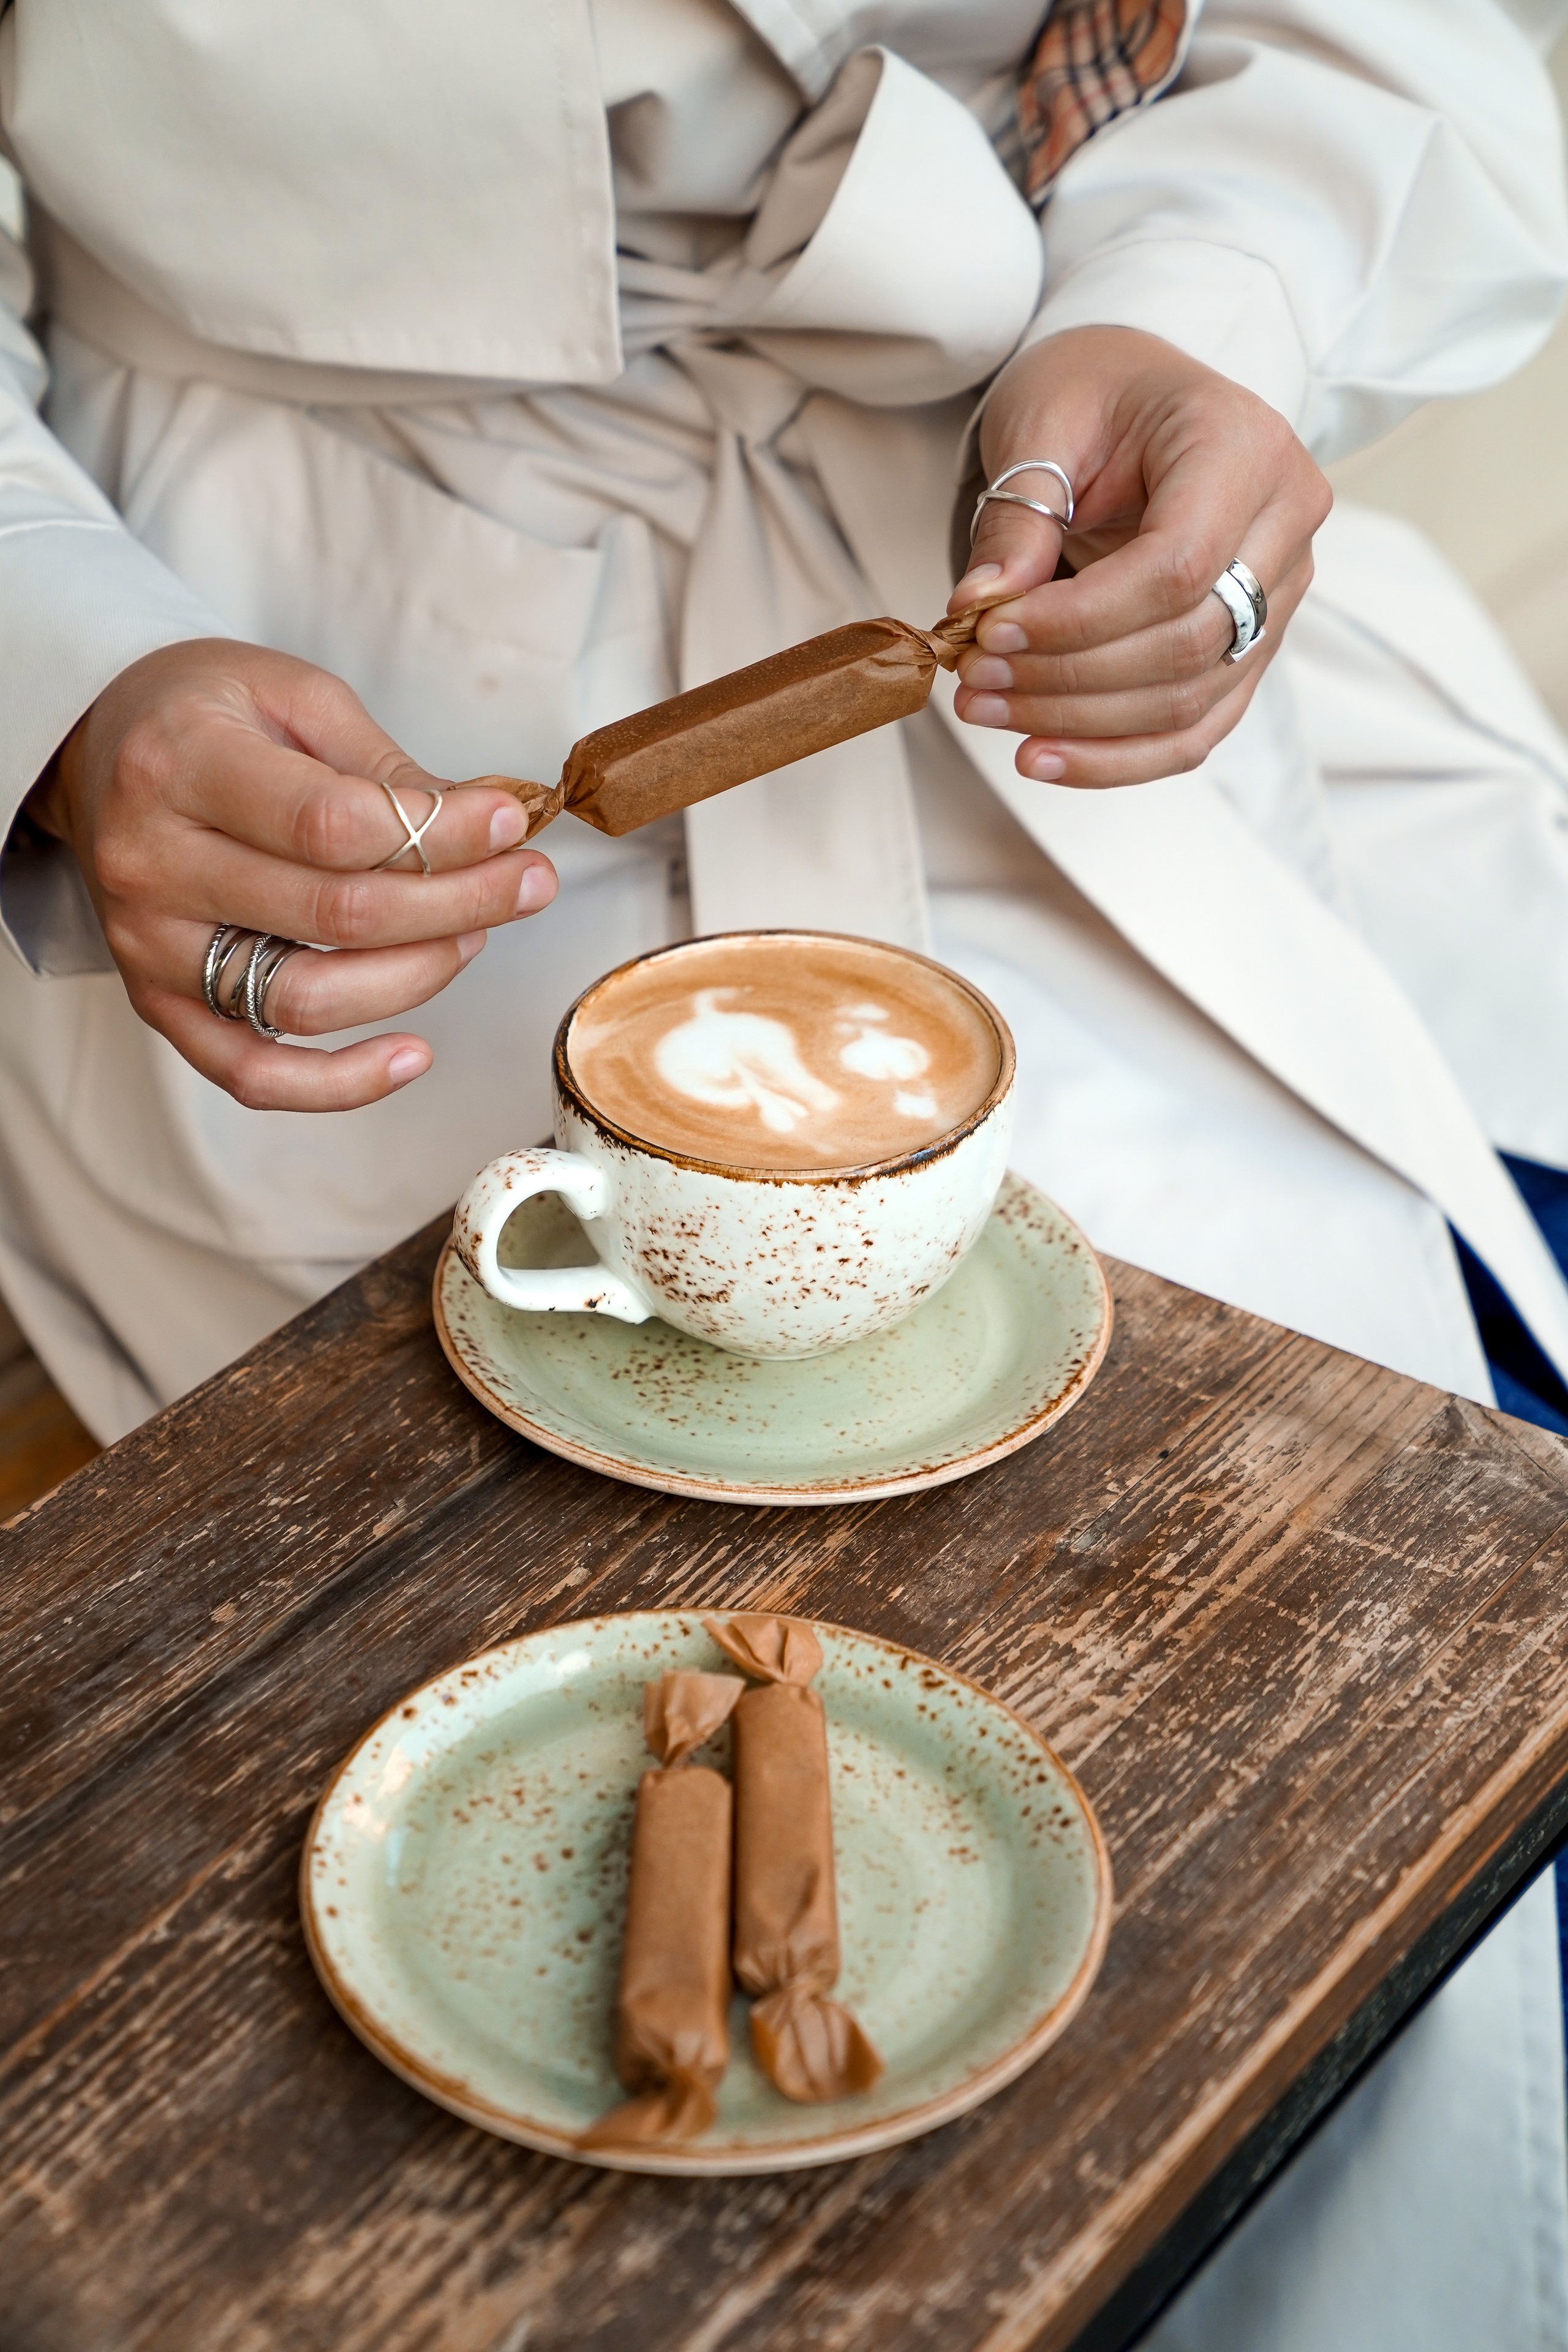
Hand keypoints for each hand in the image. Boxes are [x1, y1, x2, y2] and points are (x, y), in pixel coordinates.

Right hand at [28, 639, 556, 1109]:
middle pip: (336, 917)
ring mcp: (150, 945)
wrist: (96, 749)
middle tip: (528, 883)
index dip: (438, 835)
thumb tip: (483, 828)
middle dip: (458, 904)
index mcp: (180, 764)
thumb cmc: (204, 714)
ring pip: (307, 1000)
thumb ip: (381, 765)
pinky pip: (251, 1074)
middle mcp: (152, 862)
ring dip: (418, 978)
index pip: (333, 827)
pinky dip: (338, 1084)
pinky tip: (412, 1058)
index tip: (507, 822)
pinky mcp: (158, 1003)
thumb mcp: (293, 695)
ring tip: (473, 935)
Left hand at [949, 326, 1330, 784]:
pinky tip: (1039, 758)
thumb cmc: (1096, 394)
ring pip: (1190, 699)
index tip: (989, 632)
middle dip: (1068, 677)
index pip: (1177, 568)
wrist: (1140, 398)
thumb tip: (977, 610)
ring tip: (986, 709)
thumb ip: (1019, 516)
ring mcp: (1282, 593)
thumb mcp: (1042, 423)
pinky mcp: (1254, 646)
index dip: (1078, 619)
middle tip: (973, 677)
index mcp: (1245, 448)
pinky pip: (1195, 730)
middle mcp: (1285, 524)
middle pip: (1187, 644)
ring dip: (1079, 726)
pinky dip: (1116, 757)